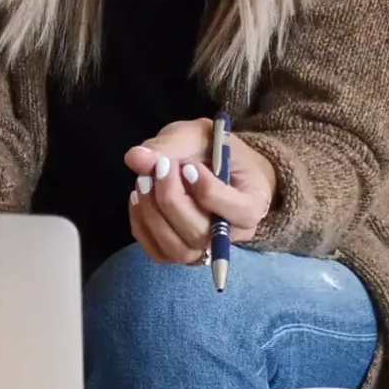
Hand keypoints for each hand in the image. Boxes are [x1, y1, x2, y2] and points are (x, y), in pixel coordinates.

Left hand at [123, 118, 274, 265]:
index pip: (238, 211)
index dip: (208, 191)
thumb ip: (175, 144)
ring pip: (178, 250)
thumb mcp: (200, 135)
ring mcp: (204, 249)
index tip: (188, 166)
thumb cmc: (215, 151)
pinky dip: (142, 226)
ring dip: (153, 215)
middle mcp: (232, 235)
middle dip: (173, 200)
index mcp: (253, 205)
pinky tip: (140, 198)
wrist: (213, 167)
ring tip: (144, 181)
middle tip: (160, 167)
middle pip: (201, 234)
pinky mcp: (180, 253)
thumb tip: (136, 158)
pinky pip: (158, 253)